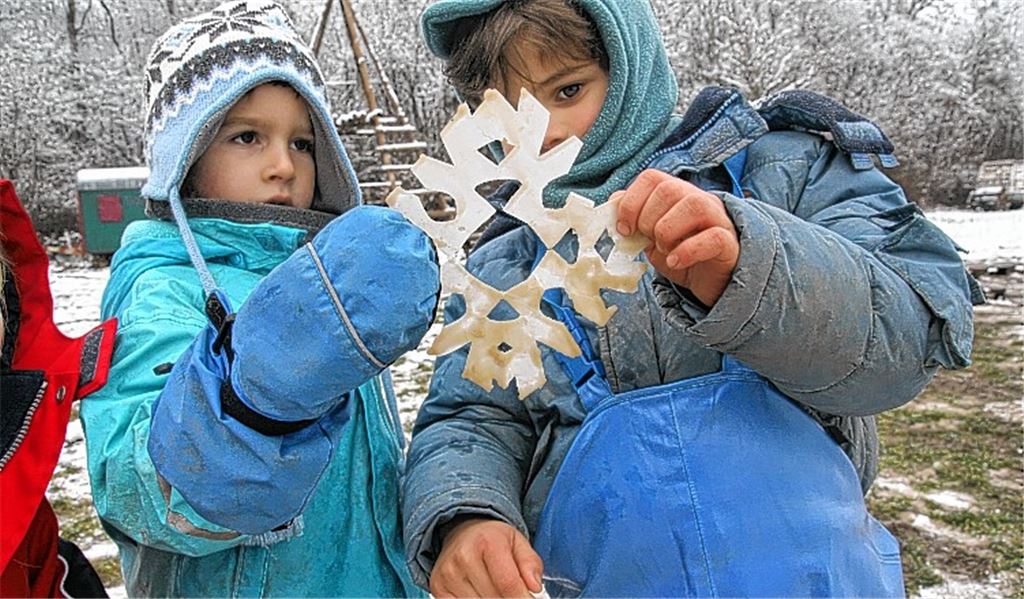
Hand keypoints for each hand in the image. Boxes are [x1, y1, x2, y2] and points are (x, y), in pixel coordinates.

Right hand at [430, 518, 543, 597]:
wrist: (462, 533)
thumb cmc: (493, 539)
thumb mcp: (518, 543)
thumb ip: (530, 564)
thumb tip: (534, 587)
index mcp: (488, 541)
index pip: (509, 584)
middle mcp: (463, 556)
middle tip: (512, 593)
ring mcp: (448, 573)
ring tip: (495, 591)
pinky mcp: (437, 587)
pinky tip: (480, 594)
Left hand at [614, 169, 738, 305]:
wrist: (708, 280)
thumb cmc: (678, 254)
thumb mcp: (650, 237)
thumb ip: (634, 219)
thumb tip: (613, 201)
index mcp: (676, 193)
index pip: (651, 178)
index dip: (631, 202)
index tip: (624, 229)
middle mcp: (699, 198)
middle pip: (669, 189)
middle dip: (648, 220)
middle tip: (648, 242)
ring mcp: (717, 218)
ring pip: (693, 205)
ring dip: (667, 231)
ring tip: (664, 250)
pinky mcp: (729, 242)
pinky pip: (712, 237)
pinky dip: (687, 251)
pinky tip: (675, 262)